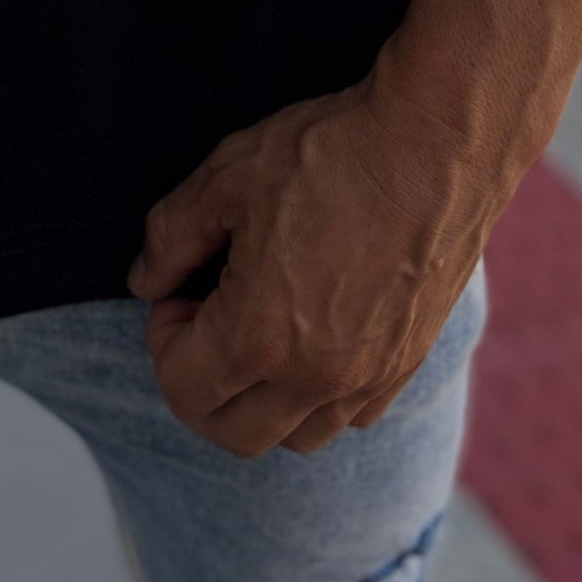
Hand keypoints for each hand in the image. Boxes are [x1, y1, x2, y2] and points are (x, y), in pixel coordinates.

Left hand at [127, 80, 501, 457]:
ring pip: (296, 438)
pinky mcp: (408, 363)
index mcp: (260, 336)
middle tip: (205, 316)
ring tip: (259, 327)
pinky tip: (315, 332)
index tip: (178, 292)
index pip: (182, 390)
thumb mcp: (227, 174)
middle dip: (199, 385)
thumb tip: (145, 281)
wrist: (436, 143)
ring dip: (259, 401)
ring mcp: (369, 378)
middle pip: (232, 433)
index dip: (162, 341)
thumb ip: (170, 235)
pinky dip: (319, 397)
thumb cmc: (329, 153)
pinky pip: (351, 418)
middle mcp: (315, 377)